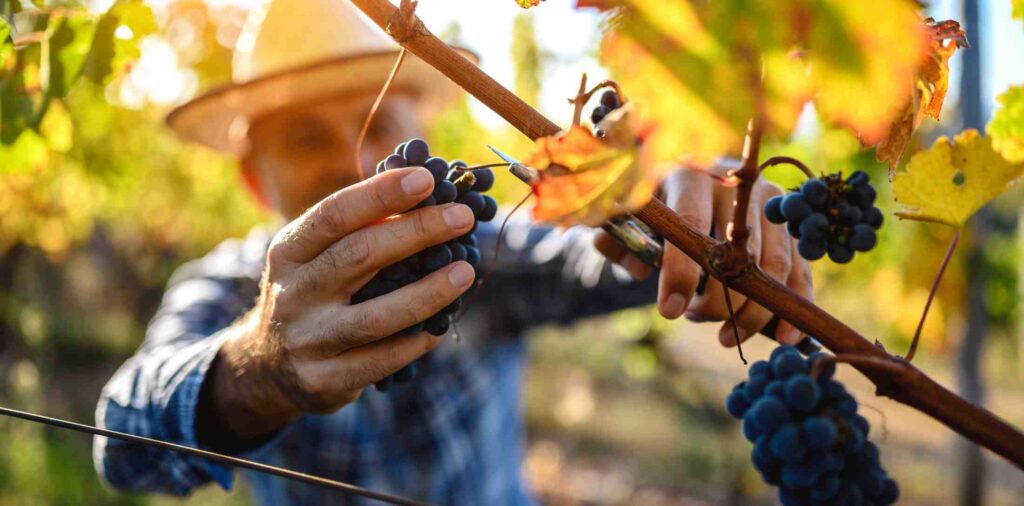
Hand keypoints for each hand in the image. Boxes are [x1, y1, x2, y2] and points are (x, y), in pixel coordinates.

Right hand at [198, 167, 475, 444]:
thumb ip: (359, 228)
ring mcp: (307, 339)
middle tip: (462, 217)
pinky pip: (381, 362)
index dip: (381, 194)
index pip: (334, 215)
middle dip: (416, 232)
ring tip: (465, 272)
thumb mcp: (315, 256)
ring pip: (375, 317)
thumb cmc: (311, 292)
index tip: (427, 180)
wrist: (266, 366)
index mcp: (289, 251)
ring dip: (427, 292)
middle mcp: (293, 293)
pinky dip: (416, 342)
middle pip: (359, 256)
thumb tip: (429, 194)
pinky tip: (440, 326)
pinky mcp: (323, 380)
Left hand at [594, 164, 812, 347]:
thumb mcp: (630, 217)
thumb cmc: (658, 205)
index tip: (670, 312)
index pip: (692, 226)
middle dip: (718, 300)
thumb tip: (640, 271)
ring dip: (753, 312)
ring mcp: (769, 201)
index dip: (681, 272)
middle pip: (737, 253)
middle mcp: (736, 186)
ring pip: (772, 266)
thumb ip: (618, 242)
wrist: (696, 176)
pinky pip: (800, 268)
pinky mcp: (788, 222)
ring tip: (727, 337)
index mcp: (691, 177)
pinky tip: (785, 337)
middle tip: (695, 318)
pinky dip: (795, 304)